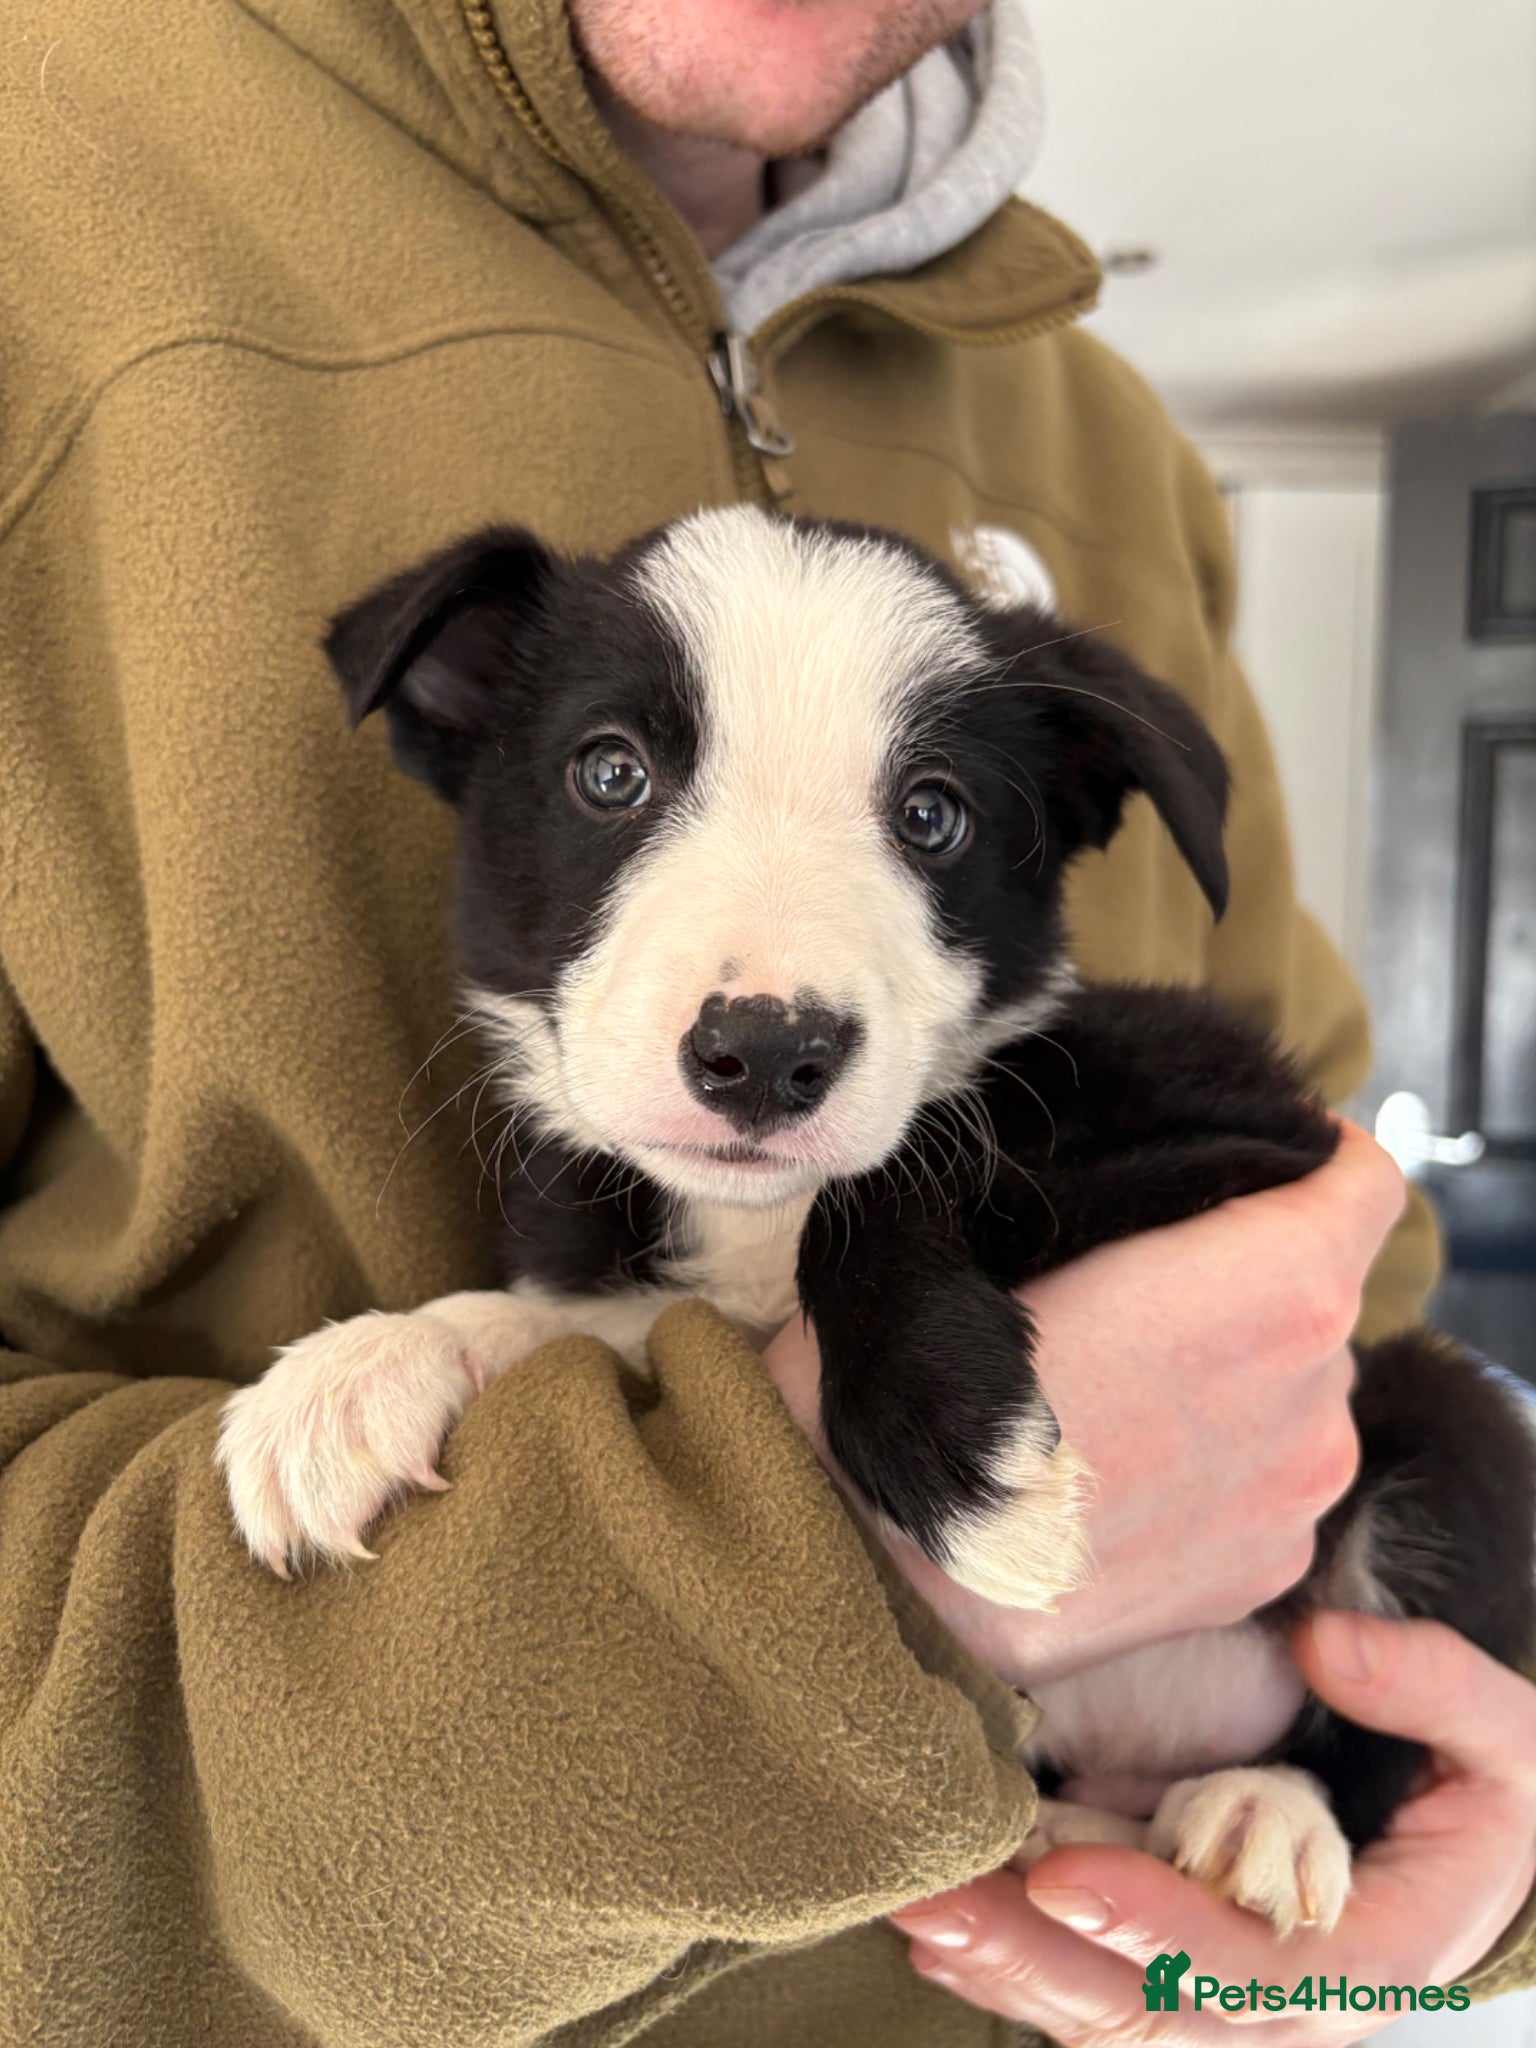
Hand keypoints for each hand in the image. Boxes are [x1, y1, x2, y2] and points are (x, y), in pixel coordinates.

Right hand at [761, 1120, 1404, 1685]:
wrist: (881, 1574)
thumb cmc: (923, 1382)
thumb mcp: (984, 1223)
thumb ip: (1108, 1182)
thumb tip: (1142, 1170)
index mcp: (1275, 1288)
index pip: (1364, 1181)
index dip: (1312, 1155)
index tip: (1246, 1157)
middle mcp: (1314, 1394)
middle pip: (1322, 1289)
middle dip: (1250, 1272)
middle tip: (1134, 1284)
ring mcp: (1297, 1495)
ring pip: (1300, 1388)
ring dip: (1238, 1374)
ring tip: (1118, 1391)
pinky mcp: (1267, 1573)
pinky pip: (1271, 1476)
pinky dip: (1221, 1461)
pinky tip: (1126, 1469)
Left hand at [887, 1613, 1535, 2039]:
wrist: (1477, 1846)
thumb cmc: (1486, 1789)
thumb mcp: (1506, 1736)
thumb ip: (1432, 1685)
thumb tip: (1326, 1649)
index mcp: (1368, 1959)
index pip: (1254, 1974)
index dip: (1159, 1931)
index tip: (1065, 1878)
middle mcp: (1286, 2004)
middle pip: (1149, 2012)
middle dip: (1037, 1964)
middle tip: (935, 1908)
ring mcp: (1226, 1992)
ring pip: (1104, 2009)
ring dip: (1006, 1966)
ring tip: (918, 1911)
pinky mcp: (1181, 1959)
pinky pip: (1093, 1982)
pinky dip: (1018, 1960)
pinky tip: (944, 1926)